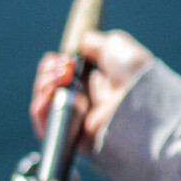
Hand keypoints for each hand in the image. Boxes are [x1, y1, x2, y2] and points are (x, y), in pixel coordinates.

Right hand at [29, 29, 153, 150]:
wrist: (141, 99)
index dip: (54, 64)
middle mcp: (83, 101)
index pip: (59, 74)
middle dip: (48, 72)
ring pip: (43, 103)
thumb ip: (93, 42)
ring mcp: (75, 119)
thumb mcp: (114, 45)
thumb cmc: (132, 72)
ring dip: (43, 85)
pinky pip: (44, 125)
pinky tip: (49, 93)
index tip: (62, 58)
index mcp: (92, 82)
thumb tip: (81, 42)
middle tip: (63, 68)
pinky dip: (40, 107)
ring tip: (59, 78)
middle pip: (47, 86)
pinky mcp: (71, 138)